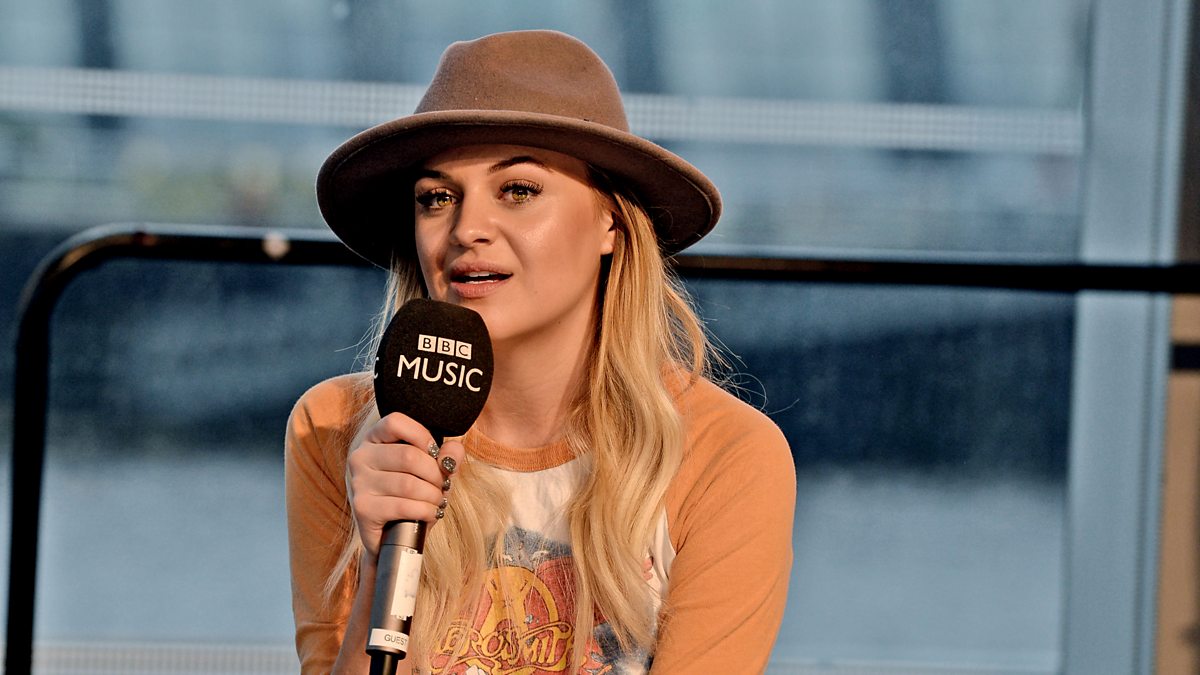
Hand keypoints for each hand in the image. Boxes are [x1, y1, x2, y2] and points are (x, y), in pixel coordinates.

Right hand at [346, 412, 463, 556]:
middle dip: (435, 474)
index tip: (434, 454)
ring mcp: (359, 483)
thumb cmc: (411, 497)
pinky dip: (425, 511)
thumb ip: (446, 457)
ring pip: (409, 484)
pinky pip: (404, 506)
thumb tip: (455, 450)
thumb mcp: (431, 472)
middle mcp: (360, 457)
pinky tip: (429, 514)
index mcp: (373, 439)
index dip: (423, 436)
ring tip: (437, 501)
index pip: (395, 422)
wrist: (392, 537)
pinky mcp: (363, 508)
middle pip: (409, 455)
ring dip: (433, 496)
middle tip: (442, 485)